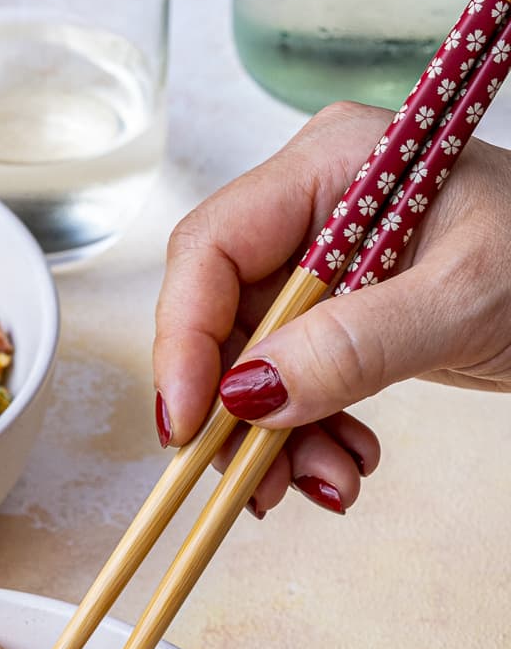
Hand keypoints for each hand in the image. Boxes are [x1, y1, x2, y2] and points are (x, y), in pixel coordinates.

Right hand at [152, 106, 510, 516]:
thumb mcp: (464, 299)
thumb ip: (358, 344)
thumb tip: (251, 394)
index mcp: (330, 165)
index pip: (212, 249)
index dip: (185, 340)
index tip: (190, 425)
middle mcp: (313, 210)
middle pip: (221, 319)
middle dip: (238, 411)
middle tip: (259, 483)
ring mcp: (325, 267)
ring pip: (252, 368)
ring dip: (276, 441)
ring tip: (331, 483)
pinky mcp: (343, 319)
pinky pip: (293, 386)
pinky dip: (309, 437)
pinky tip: (350, 462)